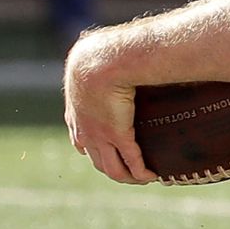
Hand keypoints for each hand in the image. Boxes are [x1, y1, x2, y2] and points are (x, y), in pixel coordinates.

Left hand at [62, 33, 155, 183]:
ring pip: (112, 168)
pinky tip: (153, 175)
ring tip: (145, 178)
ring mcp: (100, 135)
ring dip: (129, 177)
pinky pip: (132, 161)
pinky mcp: (119, 135)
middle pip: (98, 161)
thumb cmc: (102, 53)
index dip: (95, 153)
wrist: (99, 60)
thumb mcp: (98, 61)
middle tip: (135, 173)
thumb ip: (109, 64)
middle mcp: (85, 130)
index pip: (82, 143)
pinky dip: (141, 172)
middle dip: (116, 170)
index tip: (111, 156)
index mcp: (77, 114)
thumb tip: (124, 50)